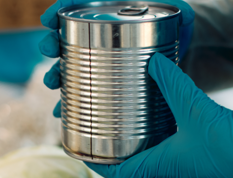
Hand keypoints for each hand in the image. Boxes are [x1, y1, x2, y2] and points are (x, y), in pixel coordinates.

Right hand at [38, 0, 194, 116]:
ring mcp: (98, 58)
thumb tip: (186, 14)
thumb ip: (181, 11)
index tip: (47, 19)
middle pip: (65, 36)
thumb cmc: (173, 24)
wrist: (178, 48)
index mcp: (109, 10)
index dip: (58, 9)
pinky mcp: (104, 81)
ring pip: (68, 64)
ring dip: (55, 73)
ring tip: (52, 83)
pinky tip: (61, 111)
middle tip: (48, 50)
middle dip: (51, 42)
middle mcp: (97, 34)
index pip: (76, 4)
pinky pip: (81, 90)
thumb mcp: (176, 14)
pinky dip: (70, 102)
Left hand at [86, 53, 232, 177]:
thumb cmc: (229, 147)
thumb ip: (173, 86)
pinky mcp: (198, 159)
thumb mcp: (196, 110)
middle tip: (99, 128)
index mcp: (160, 167)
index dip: (96, 164)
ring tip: (123, 119)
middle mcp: (169, 171)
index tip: (80, 151)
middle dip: (113, 150)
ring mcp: (184, 167)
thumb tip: (155, 64)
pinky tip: (159, 117)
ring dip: (135, 142)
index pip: (118, 173)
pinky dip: (158, 136)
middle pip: (131, 165)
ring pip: (150, 156)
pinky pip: (170, 149)